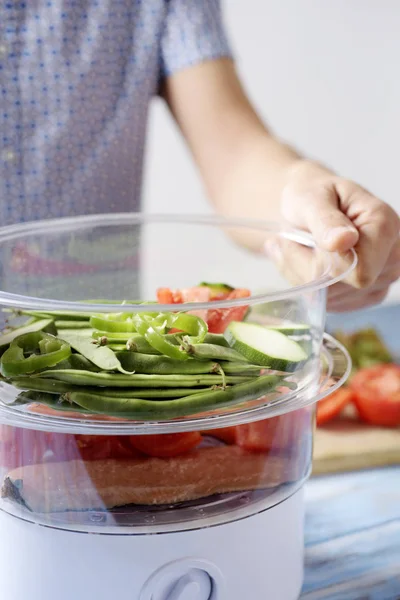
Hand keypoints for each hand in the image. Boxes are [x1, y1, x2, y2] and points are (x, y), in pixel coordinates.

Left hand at [267, 160, 399, 311]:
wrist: (310, 206)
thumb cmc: (312, 196)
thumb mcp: (310, 199)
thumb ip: (326, 220)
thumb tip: (344, 241)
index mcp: (385, 225)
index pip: (359, 271)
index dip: (321, 262)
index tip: (300, 237)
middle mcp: (392, 256)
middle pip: (341, 287)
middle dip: (305, 267)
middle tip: (291, 240)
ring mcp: (382, 279)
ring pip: (330, 298)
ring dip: (301, 274)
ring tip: (297, 247)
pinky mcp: (366, 295)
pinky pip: (329, 304)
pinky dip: (307, 285)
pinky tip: (304, 262)